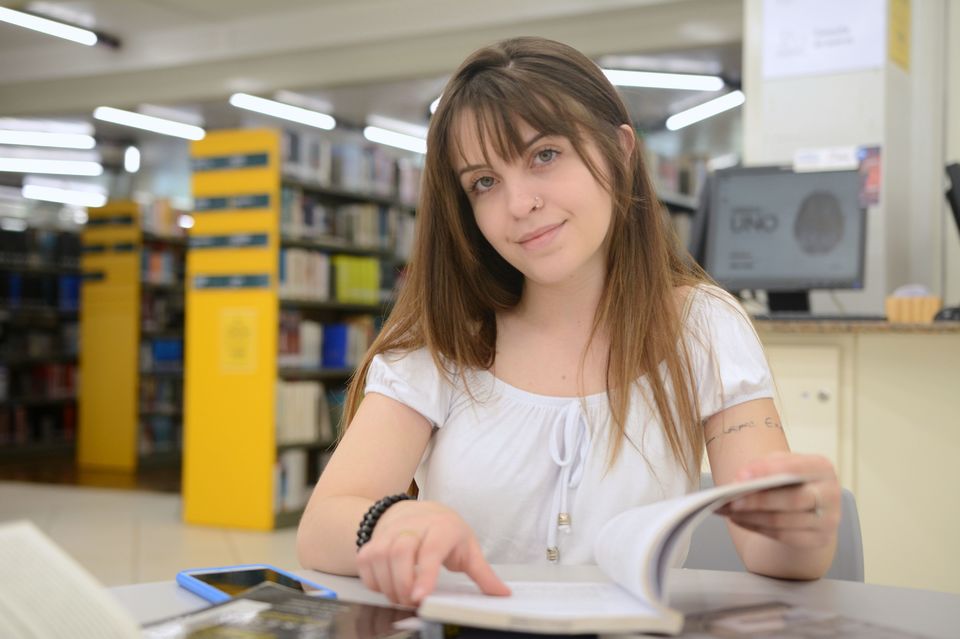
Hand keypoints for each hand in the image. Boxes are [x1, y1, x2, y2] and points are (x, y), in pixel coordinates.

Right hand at [355, 500, 510, 605]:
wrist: (417, 511)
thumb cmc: (445, 531)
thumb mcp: (468, 548)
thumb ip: (483, 573)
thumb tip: (502, 593)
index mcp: (441, 527)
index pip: (431, 550)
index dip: (424, 574)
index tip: (420, 597)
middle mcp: (412, 526)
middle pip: (399, 552)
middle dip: (403, 583)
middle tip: (413, 601)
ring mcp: (389, 532)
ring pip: (379, 557)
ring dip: (388, 585)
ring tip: (403, 597)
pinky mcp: (373, 541)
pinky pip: (365, 562)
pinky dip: (373, 581)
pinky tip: (388, 586)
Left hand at [717, 452, 840, 548]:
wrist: (811, 505)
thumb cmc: (792, 479)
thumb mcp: (781, 464)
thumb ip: (763, 466)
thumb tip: (741, 479)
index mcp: (822, 468)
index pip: (796, 468)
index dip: (768, 471)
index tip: (741, 476)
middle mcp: (830, 493)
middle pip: (792, 500)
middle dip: (758, 500)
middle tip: (731, 500)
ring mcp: (828, 520)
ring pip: (783, 521)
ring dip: (751, 517)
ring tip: (729, 511)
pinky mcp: (819, 539)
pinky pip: (783, 536)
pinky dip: (757, 528)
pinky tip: (740, 520)